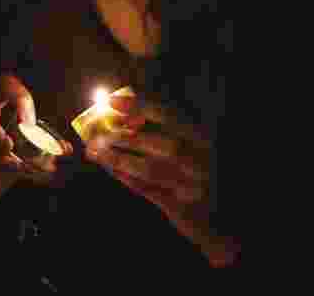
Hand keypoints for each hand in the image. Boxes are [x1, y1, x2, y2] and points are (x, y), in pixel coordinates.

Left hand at [84, 96, 239, 266]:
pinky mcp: (181, 207)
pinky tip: (111, 170)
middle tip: (97, 133)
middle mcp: (199, 158)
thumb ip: (162, 123)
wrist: (217, 212)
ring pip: (149, 169)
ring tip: (95, 151)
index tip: (111, 100)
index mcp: (201, 136)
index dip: (139, 105)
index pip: (168, 114)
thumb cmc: (197, 166)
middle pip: (158, 143)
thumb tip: (125, 103)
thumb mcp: (189, 140)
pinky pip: (147, 190)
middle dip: (124, 137)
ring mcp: (192, 184)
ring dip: (118, 159)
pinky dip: (126, 178)